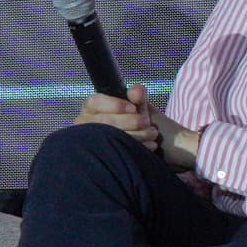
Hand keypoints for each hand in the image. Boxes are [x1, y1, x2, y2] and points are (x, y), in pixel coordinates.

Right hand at [77, 87, 199, 168]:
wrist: (159, 147)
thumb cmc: (139, 121)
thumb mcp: (140, 106)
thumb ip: (138, 96)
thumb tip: (136, 90)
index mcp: (92, 108)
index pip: (95, 102)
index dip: (114, 105)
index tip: (133, 108)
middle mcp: (87, 123)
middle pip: (104, 121)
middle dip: (130, 121)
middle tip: (146, 122)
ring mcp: (93, 141)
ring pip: (110, 137)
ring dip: (136, 135)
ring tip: (152, 133)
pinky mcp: (104, 156)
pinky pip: (116, 152)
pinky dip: (137, 147)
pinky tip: (150, 145)